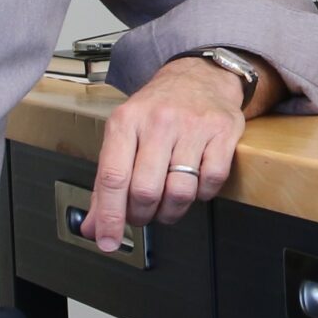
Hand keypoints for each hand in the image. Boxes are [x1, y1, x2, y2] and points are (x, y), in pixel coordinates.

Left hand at [79, 55, 250, 246]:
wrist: (198, 76)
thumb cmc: (156, 112)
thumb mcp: (124, 136)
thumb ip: (107, 184)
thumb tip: (94, 227)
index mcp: (126, 121)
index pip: (113, 177)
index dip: (109, 216)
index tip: (107, 241)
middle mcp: (159, 121)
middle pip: (146, 190)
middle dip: (142, 215)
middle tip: (143, 215)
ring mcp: (193, 125)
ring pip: (180, 191)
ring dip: (172, 211)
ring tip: (167, 205)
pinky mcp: (223, 131)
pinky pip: (211, 182)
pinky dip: (201, 194)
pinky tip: (194, 183)